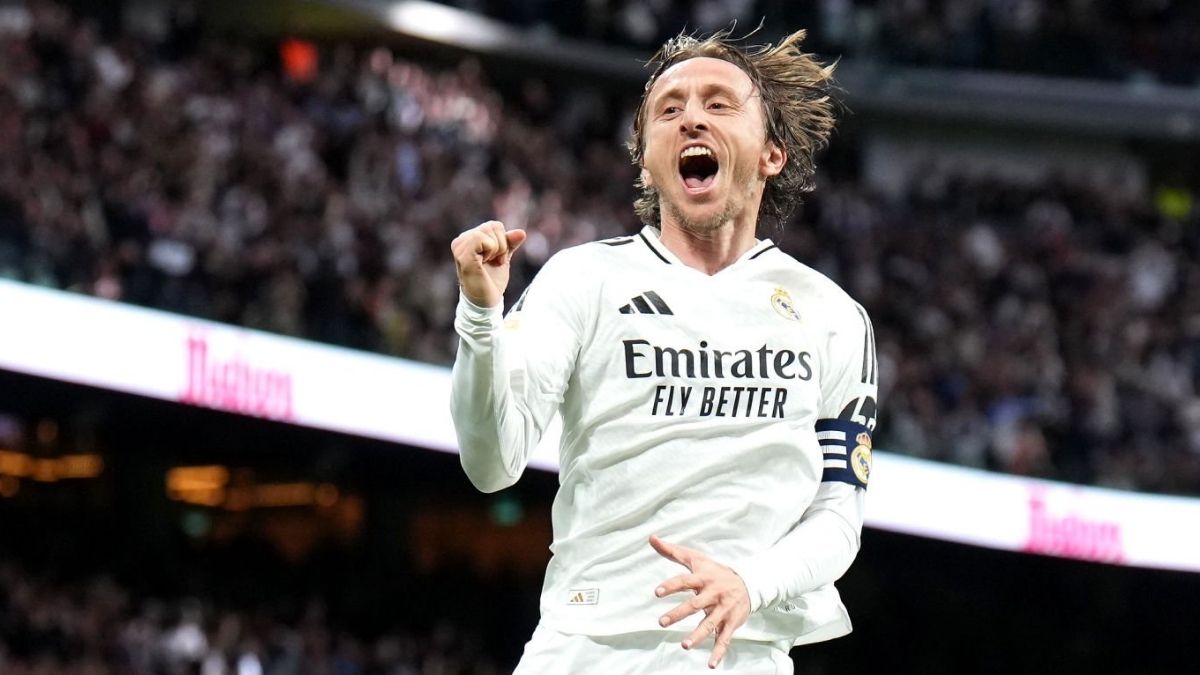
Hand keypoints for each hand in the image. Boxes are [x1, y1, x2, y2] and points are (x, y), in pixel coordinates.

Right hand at [450, 220, 526, 307]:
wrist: (486, 301)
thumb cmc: (491, 281)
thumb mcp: (503, 258)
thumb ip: (510, 243)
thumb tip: (521, 232)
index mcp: (469, 239)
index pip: (494, 225)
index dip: (502, 242)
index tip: (497, 260)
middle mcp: (461, 241)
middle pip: (492, 226)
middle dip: (501, 245)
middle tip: (494, 262)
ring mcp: (460, 247)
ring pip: (487, 230)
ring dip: (496, 249)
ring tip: (488, 263)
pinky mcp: (462, 255)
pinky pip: (481, 238)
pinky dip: (490, 250)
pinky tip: (483, 263)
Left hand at [650, 534, 751, 668]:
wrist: (748, 582)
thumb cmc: (716, 570)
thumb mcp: (696, 559)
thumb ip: (672, 551)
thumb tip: (651, 537)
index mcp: (704, 577)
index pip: (685, 580)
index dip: (671, 586)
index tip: (656, 592)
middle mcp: (714, 593)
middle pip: (695, 604)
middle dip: (679, 613)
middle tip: (661, 622)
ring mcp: (723, 609)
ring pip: (710, 623)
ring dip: (698, 635)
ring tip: (685, 645)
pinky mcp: (731, 622)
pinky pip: (725, 639)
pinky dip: (718, 652)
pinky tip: (711, 664)